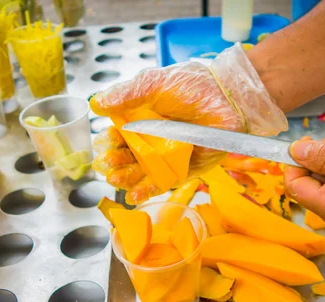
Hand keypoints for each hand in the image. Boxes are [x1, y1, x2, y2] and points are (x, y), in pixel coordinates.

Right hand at [90, 44, 287, 203]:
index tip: (104, 143)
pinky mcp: (184, 170)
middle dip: (114, 161)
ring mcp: (167, 156)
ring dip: (125, 178)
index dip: (108, 141)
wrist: (228, 98)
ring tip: (116, 178)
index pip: (118, 134)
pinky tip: (133, 193)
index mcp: (141, 118)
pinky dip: (147, 190)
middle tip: (107, 163)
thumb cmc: (193, 85)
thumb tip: (96, 103)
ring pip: (140, 172)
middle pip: (126, 156)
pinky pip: (162, 183)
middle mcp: (152, 139)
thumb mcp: (154, 83)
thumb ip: (126, 94)